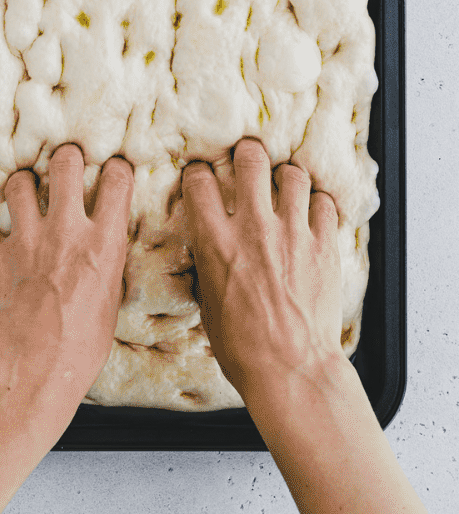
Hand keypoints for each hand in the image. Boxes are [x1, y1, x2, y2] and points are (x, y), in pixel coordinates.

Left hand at [0, 144, 133, 407]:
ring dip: (22, 186)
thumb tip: (103, 250)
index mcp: (102, 246)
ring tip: (25, 194)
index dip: (116, 171)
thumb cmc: (76, 351)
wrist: (32, 369)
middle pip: (65, 164)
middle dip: (66, 159)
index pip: (116, 183)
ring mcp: (27, 239)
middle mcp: (65, 233)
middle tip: (66, 164)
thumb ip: (104, 267)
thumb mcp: (108, 306)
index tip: (113, 171)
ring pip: (19, 183)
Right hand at [181, 136, 341, 411]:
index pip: (200, 181)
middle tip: (248, 161)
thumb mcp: (208, 305)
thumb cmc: (245, 349)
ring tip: (285, 186)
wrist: (292, 371)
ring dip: (287, 178)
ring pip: (293, 175)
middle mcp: (253, 228)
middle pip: (250, 160)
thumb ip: (208, 269)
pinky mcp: (323, 247)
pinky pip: (325, 205)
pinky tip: (313, 213)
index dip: (199, 173)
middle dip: (247, 154)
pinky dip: (319, 204)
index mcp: (216, 242)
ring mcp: (292, 234)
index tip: (203, 176)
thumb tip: (207, 256)